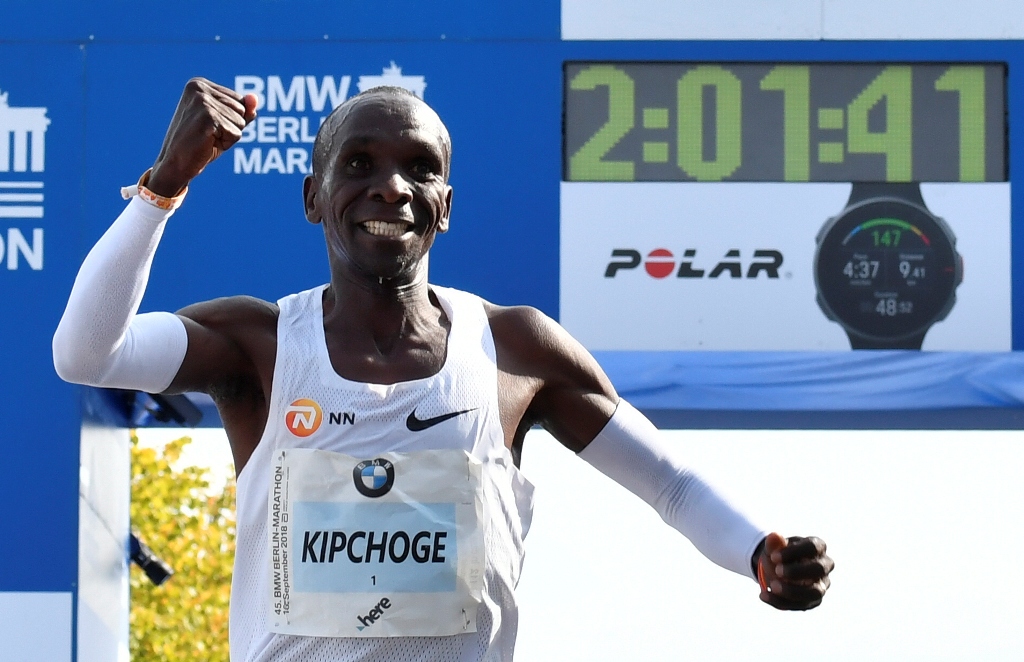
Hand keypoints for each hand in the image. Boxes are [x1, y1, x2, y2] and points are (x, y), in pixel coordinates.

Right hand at [147, 78, 257, 196]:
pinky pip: (236, 133)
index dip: (230, 120)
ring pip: (241, 122)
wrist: (176, 164)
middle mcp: (199, 87)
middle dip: (231, 128)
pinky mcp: (208, 117)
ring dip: (228, 136)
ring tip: (207, 138)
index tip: (209, 126)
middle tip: (208, 134)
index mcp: (200, 84)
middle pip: (242, 109)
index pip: (239, 101)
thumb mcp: (225, 124)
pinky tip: (207, 143)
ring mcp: (202, 101)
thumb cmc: (200, 143)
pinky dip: (226, 143)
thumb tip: (255, 99)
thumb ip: (242, 110)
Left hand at [757, 532, 832, 610]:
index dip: (794, 552)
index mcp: (818, 547)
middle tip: (777, 571)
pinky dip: (780, 602)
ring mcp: (821, 585)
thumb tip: (773, 536)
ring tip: (772, 586)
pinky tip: (763, 595)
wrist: (777, 568)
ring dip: (792, 591)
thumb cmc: (780, 553)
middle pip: (819, 569)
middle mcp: (824, 566)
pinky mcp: (813, 601)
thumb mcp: (774, 546)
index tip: (774, 556)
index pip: (812, 547)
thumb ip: (774, 543)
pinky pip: (800, 605)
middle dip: (798, 571)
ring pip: (814, 592)